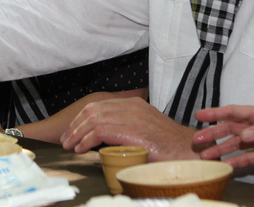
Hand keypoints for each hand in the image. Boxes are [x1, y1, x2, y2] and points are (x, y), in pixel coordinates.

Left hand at [60, 97, 200, 160]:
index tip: (73, 130)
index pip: (100, 105)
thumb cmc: (169, 145)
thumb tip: (111, 137)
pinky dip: (86, 141)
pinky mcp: (129, 130)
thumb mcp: (147, 129)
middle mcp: (130, 106)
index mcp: (134, 103)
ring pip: (93, 120)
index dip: (82, 118)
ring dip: (77, 134)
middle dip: (76, 125)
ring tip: (69, 146)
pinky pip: (99, 132)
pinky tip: (81, 149)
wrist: (187, 150)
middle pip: (93, 110)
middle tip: (66, 139)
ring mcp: (130, 117)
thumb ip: (129, 127)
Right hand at [193, 104, 253, 169]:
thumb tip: (244, 135)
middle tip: (196, 141)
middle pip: (230, 130)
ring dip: (221, 150)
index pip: (234, 112)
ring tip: (205, 157)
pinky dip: (236, 163)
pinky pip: (249, 159)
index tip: (199, 115)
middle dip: (213, 134)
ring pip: (236, 146)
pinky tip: (225, 167)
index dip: (216, 113)